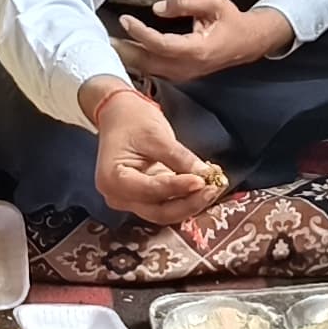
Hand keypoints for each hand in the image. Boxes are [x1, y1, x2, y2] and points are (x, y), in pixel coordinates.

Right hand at [87, 83, 221, 224]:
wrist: (120, 116)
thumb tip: (203, 175)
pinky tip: (205, 186)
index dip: (178, 187)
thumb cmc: (131, 120)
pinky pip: (169, 204)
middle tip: (213, 188)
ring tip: (214, 186)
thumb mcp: (155, 134)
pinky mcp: (147, 198)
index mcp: (112, 179)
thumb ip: (178, 157)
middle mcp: (119, 197)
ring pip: (166, 212)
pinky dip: (187, 198)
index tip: (201, 180)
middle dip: (189, 203)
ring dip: (192, 203)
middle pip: (159, 212)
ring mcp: (132, 200)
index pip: (150, 190)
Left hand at [113, 0, 288, 82]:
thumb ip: (185, 2)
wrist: (246, 43)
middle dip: (124, 51)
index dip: (141, 33)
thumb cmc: (230, 20)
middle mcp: (187, 67)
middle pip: (148, 63)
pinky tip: (123, 52)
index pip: (161, 44)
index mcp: (197, 50)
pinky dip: (136, 62)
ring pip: (148, 70)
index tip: (126, 19)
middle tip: (102, 39)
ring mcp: (183, 74)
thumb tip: (157, 8)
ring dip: (127, 58)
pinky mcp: (179, 75)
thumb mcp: (214, 2)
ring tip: (107, 45)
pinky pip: (153, 71)